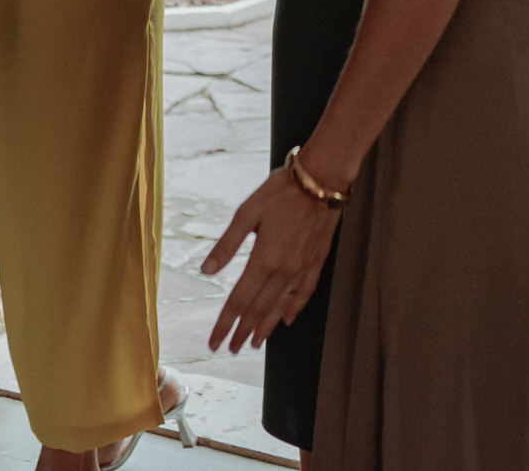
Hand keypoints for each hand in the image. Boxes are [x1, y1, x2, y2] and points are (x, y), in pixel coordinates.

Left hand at [201, 167, 340, 352]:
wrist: (321, 179)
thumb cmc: (281, 191)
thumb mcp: (246, 213)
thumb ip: (227, 245)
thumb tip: (207, 271)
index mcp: (264, 259)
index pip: (239, 301)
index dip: (225, 324)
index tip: (214, 341)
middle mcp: (284, 270)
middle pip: (259, 310)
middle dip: (242, 332)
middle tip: (230, 348)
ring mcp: (302, 268)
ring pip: (281, 307)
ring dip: (266, 327)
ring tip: (254, 343)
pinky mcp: (316, 261)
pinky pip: (304, 292)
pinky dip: (294, 308)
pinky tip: (287, 318)